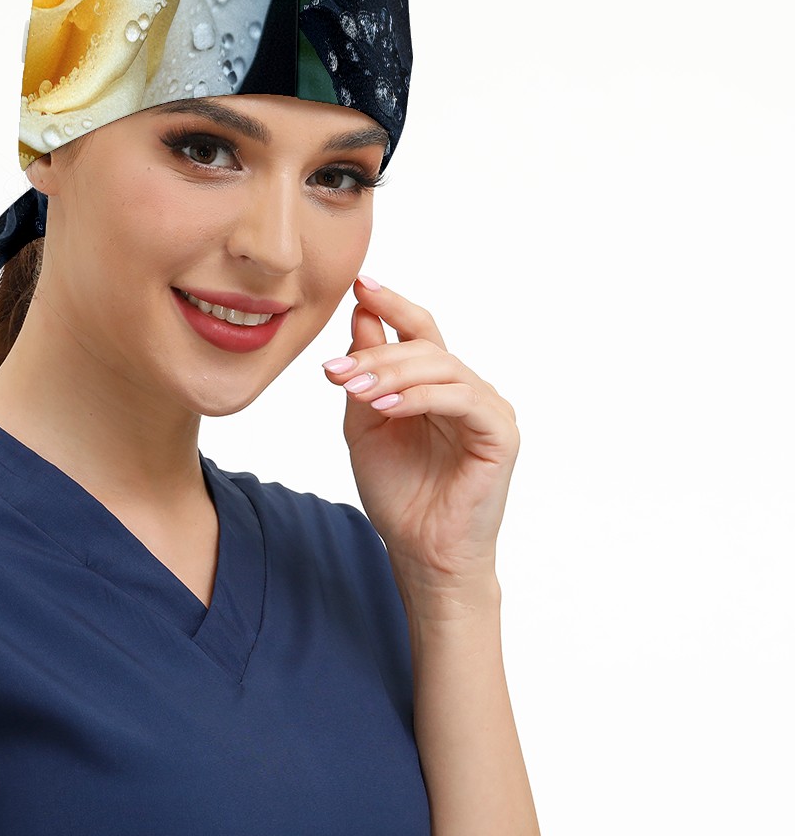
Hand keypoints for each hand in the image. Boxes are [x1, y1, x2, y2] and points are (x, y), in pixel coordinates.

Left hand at [321, 275, 519, 603]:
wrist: (421, 552)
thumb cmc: (398, 492)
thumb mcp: (366, 423)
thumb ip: (365, 373)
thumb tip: (360, 316)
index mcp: (436, 385)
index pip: (418, 329)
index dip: (391, 303)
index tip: (359, 283)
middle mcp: (466, 389)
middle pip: (424, 346)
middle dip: (375, 352)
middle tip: (335, 370)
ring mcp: (488, 409)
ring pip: (440, 367)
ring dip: (392, 373)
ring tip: (354, 389)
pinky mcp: (500, 434)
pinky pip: (460, 400)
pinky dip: (420, 398)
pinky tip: (386, 407)